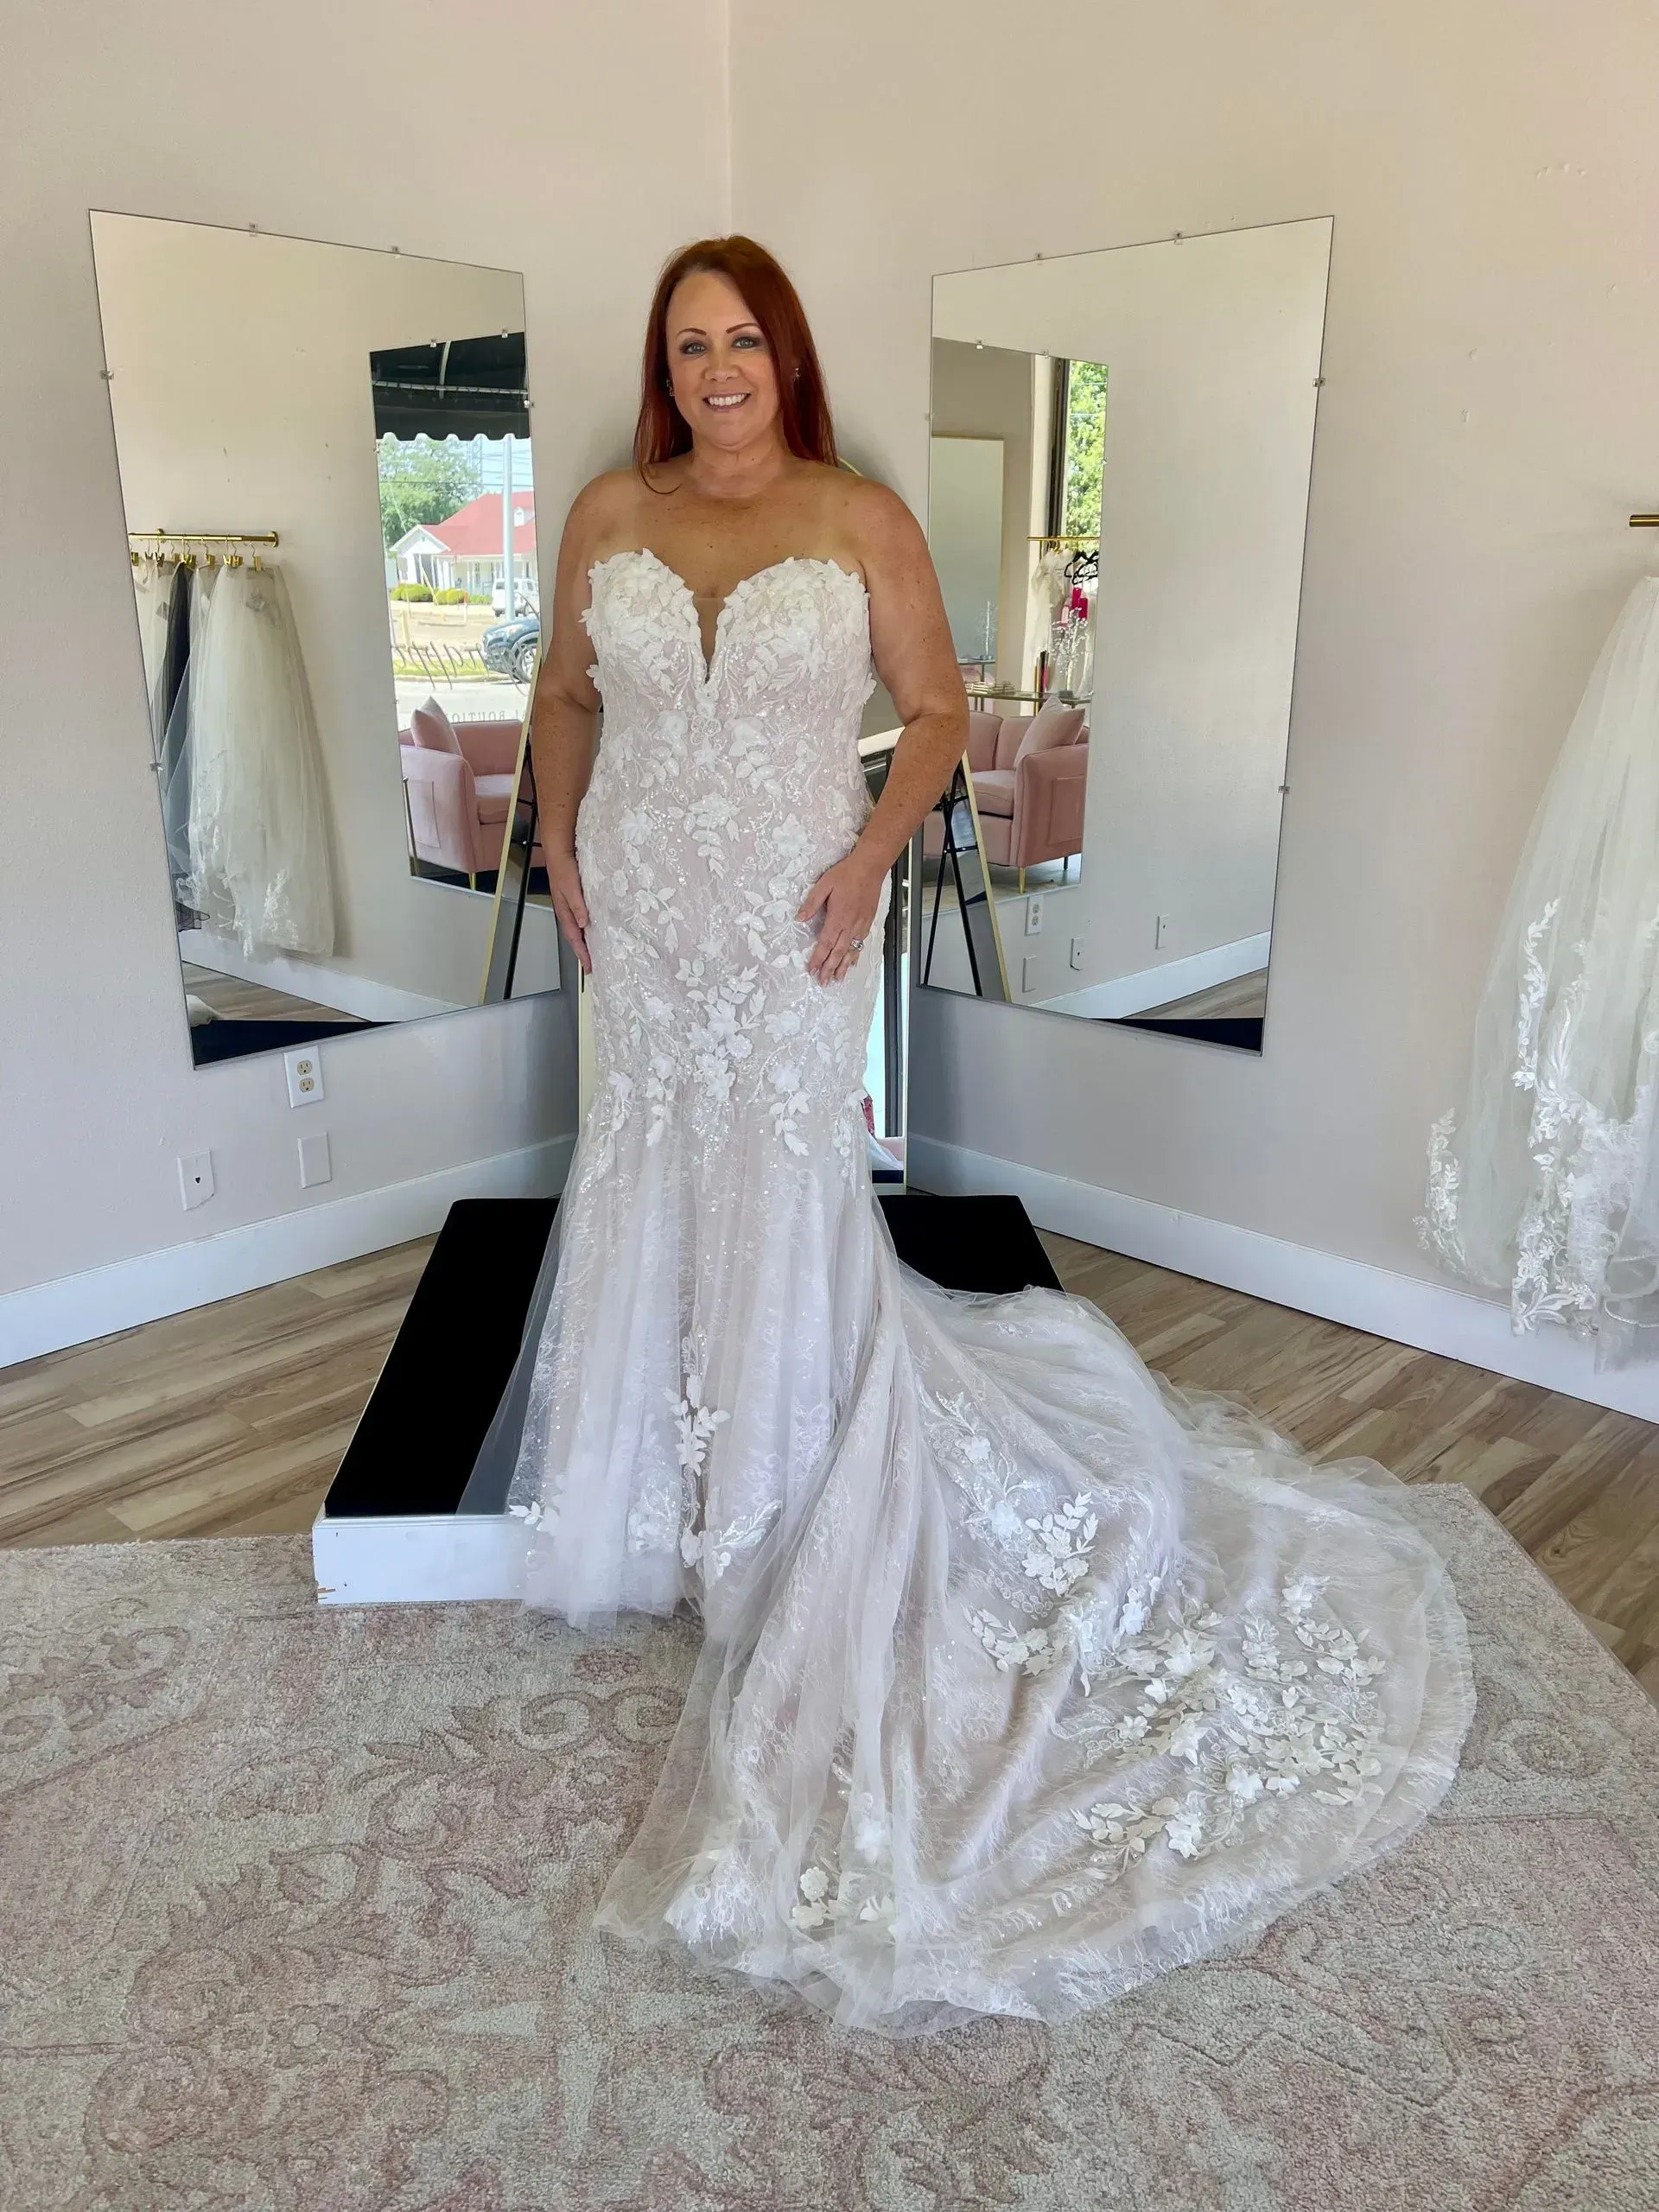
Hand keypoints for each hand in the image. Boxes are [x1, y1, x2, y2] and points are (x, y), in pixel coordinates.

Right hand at [547, 848, 590, 973]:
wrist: (560, 851)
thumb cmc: (564, 868)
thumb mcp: (571, 887)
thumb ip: (578, 905)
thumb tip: (584, 925)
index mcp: (564, 911)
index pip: (574, 937)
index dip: (581, 952)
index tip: (589, 967)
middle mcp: (567, 911)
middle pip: (575, 936)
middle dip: (582, 951)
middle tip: (592, 965)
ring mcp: (571, 905)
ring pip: (578, 928)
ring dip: (585, 940)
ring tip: (594, 951)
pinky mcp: (576, 898)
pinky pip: (582, 917)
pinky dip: (587, 927)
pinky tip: (594, 927)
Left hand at [798, 850, 882, 984]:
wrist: (870, 867)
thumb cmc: (847, 874)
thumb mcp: (823, 885)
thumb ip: (812, 903)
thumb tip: (800, 918)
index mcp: (837, 917)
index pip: (825, 943)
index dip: (818, 958)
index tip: (812, 970)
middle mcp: (850, 924)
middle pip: (838, 952)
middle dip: (829, 968)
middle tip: (823, 981)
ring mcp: (861, 924)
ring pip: (851, 950)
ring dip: (843, 966)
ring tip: (837, 978)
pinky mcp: (868, 921)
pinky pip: (861, 942)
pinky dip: (855, 954)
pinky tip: (852, 961)